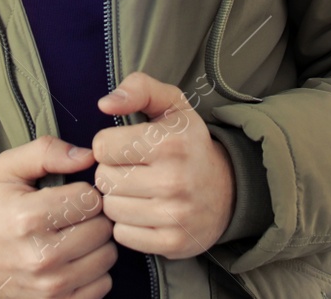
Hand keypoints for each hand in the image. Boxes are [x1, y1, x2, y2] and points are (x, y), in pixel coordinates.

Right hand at [0, 135, 116, 298]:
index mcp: (28, 217)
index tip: (70, 196)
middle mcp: (41, 256)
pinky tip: (75, 261)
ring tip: (74, 238)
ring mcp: (51, 286)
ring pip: (107, 257)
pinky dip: (94, 272)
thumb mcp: (8, 170)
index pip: (90, 198)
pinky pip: (103, 285)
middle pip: (102, 228)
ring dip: (96, 245)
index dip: (84, 192)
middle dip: (93, 218)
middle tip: (74, 218)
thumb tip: (87, 156)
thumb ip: (46, 151)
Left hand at [92, 72, 234, 259]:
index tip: (127, 147)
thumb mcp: (171, 105)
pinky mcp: (172, 242)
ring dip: (118, 199)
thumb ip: (138, 88)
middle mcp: (173, 179)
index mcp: (170, 142)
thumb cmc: (188, 143)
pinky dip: (128, 225)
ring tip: (139, 190)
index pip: (102, 146)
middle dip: (112, 172)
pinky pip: (122, 235)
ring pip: (110, 208)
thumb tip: (104, 104)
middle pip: (104, 179)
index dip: (110, 145)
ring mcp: (174, 215)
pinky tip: (145, 211)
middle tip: (134, 169)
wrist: (227, 189)